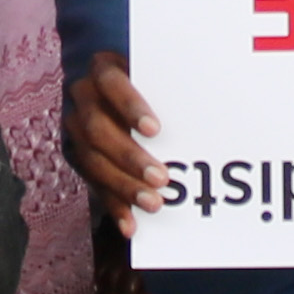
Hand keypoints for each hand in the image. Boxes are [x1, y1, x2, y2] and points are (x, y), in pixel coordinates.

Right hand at [65, 50, 165, 225]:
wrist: (122, 84)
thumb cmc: (155, 79)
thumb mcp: (161, 70)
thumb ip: (176, 83)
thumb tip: (216, 99)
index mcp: (103, 68)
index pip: (111, 82)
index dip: (130, 107)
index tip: (155, 130)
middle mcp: (84, 96)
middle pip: (97, 128)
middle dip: (129, 156)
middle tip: (161, 178)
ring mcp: (78, 128)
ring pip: (92, 160)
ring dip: (123, 185)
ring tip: (153, 203)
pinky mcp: (81, 157)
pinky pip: (93, 184)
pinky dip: (114, 206)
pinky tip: (131, 224)